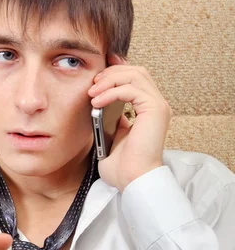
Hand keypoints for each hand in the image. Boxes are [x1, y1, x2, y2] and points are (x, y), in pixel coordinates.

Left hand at [89, 56, 171, 192]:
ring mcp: (158, 106)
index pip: (136, 77)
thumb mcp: (114, 135)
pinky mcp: (155, 109)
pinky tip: (97, 102)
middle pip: (136, 71)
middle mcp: (157, 105)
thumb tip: (103, 104)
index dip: (117, 69)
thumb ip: (112, 118)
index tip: (97, 72)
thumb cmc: (123, 165)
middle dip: (112, 73)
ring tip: (92, 92)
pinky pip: (131, 89)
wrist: (133, 180)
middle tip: (93, 83)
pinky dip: (111, 92)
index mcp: (149, 109)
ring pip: (135, 75)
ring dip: (110, 80)